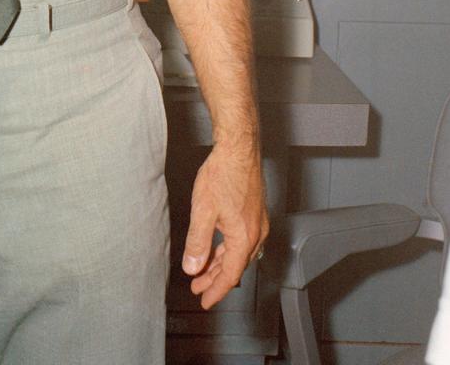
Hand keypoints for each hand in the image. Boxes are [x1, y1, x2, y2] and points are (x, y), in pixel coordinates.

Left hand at [181, 141, 268, 308]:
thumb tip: (192, 267)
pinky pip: (242, 241)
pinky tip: (217, 248)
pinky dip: (227, 250)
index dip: (216, 290)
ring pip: (239, 254)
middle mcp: (256, 234)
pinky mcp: (254, 213)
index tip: (204, 300)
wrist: (238, 149)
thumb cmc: (223, 174)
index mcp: (244, 238)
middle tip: (199, 288)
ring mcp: (257, 223)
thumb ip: (197, 242)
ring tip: (204, 271)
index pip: (230, 275)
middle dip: (215, 279)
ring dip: (220, 264)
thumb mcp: (203, 210)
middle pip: (235, 266)